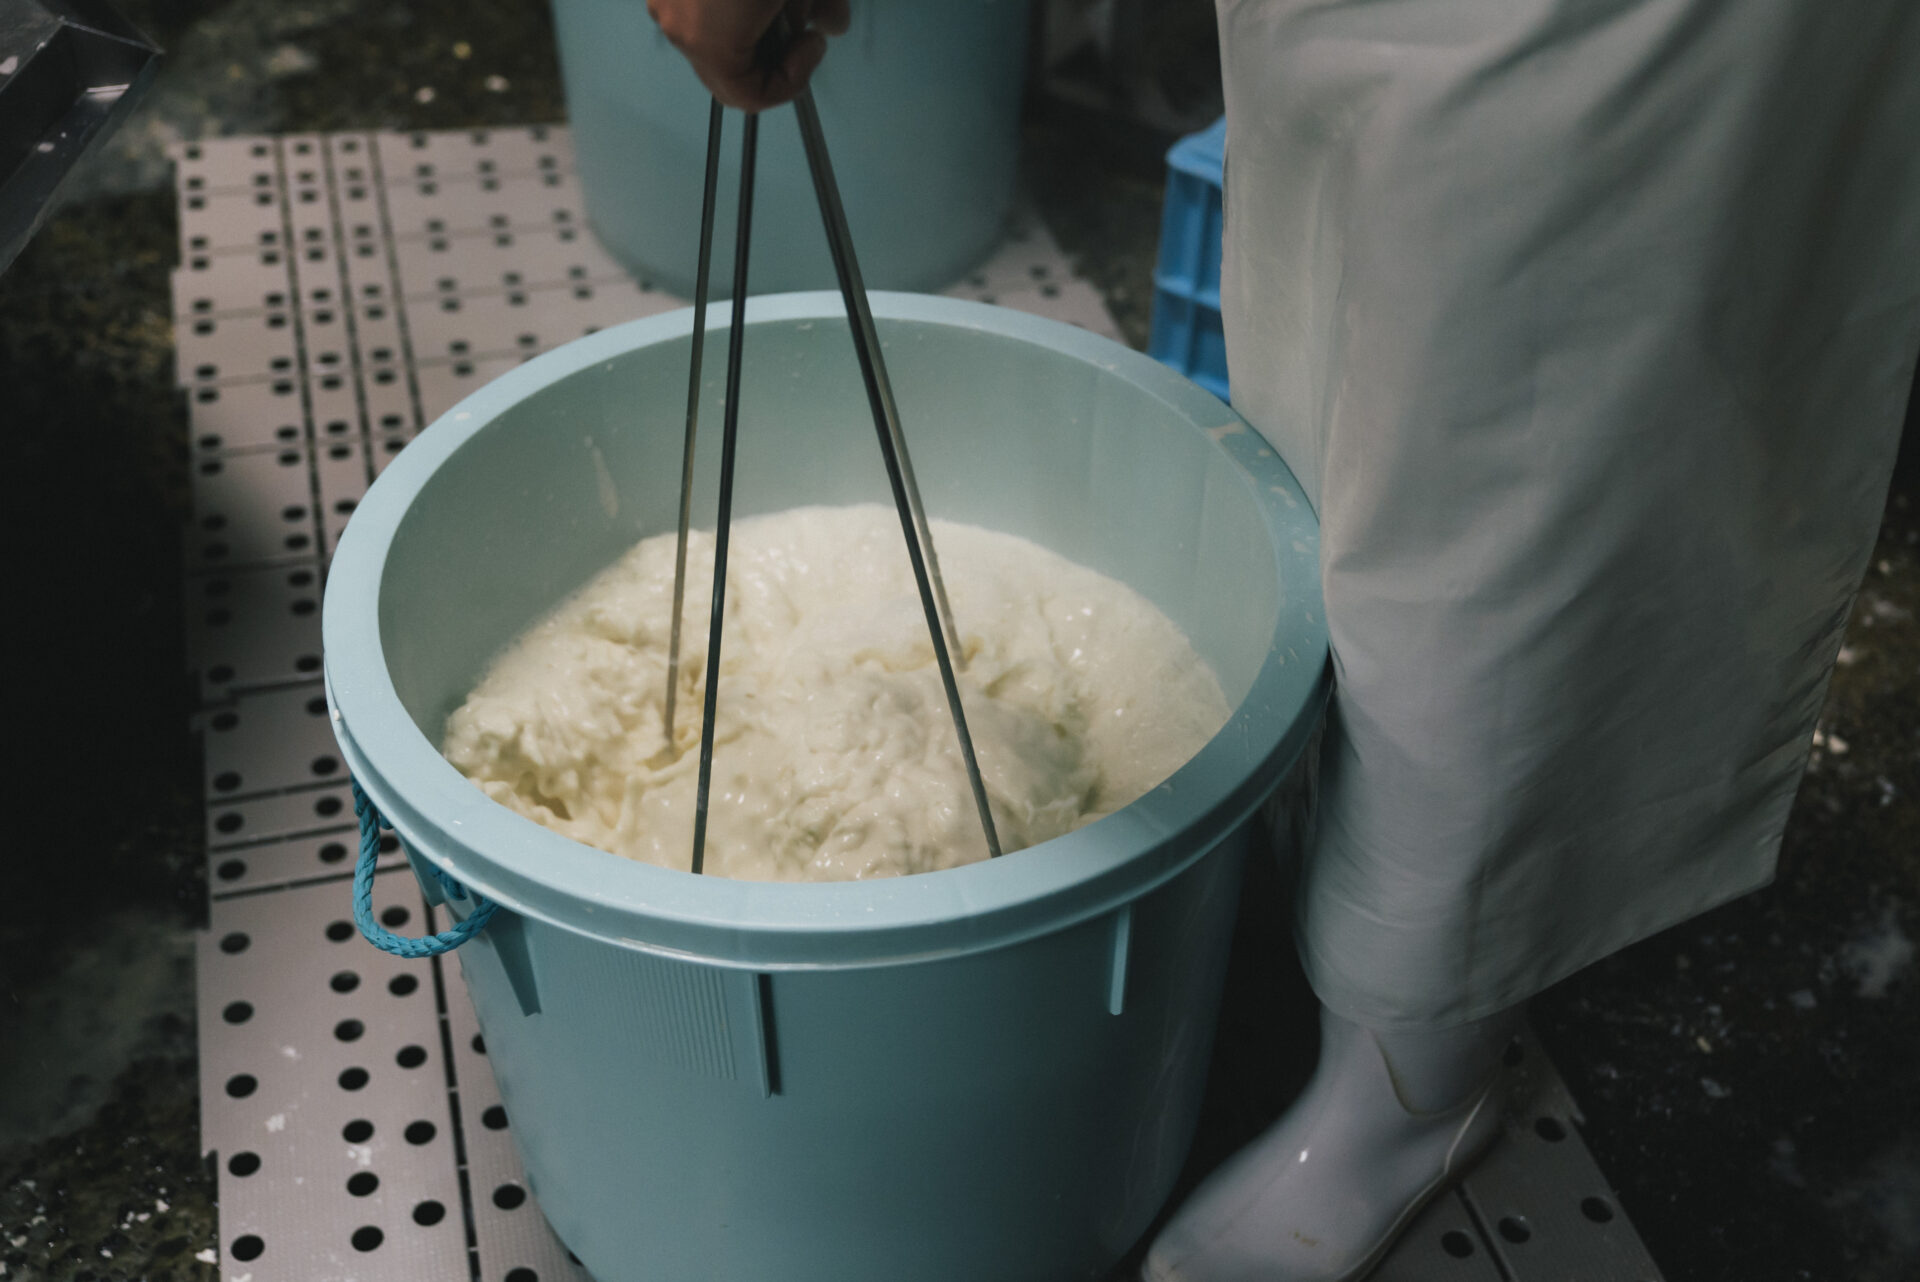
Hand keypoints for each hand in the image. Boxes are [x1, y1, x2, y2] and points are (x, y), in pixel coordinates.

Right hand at [647, 0, 851, 112]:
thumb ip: (821, 7)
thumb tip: (832, 27)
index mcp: (709, 40)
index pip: (748, 97)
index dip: (790, 82)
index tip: (811, 47)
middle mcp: (677, 24)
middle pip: (728, 66)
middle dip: (772, 50)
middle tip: (801, 22)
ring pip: (712, 32)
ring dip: (752, 25)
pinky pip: (698, 5)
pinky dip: (728, 4)